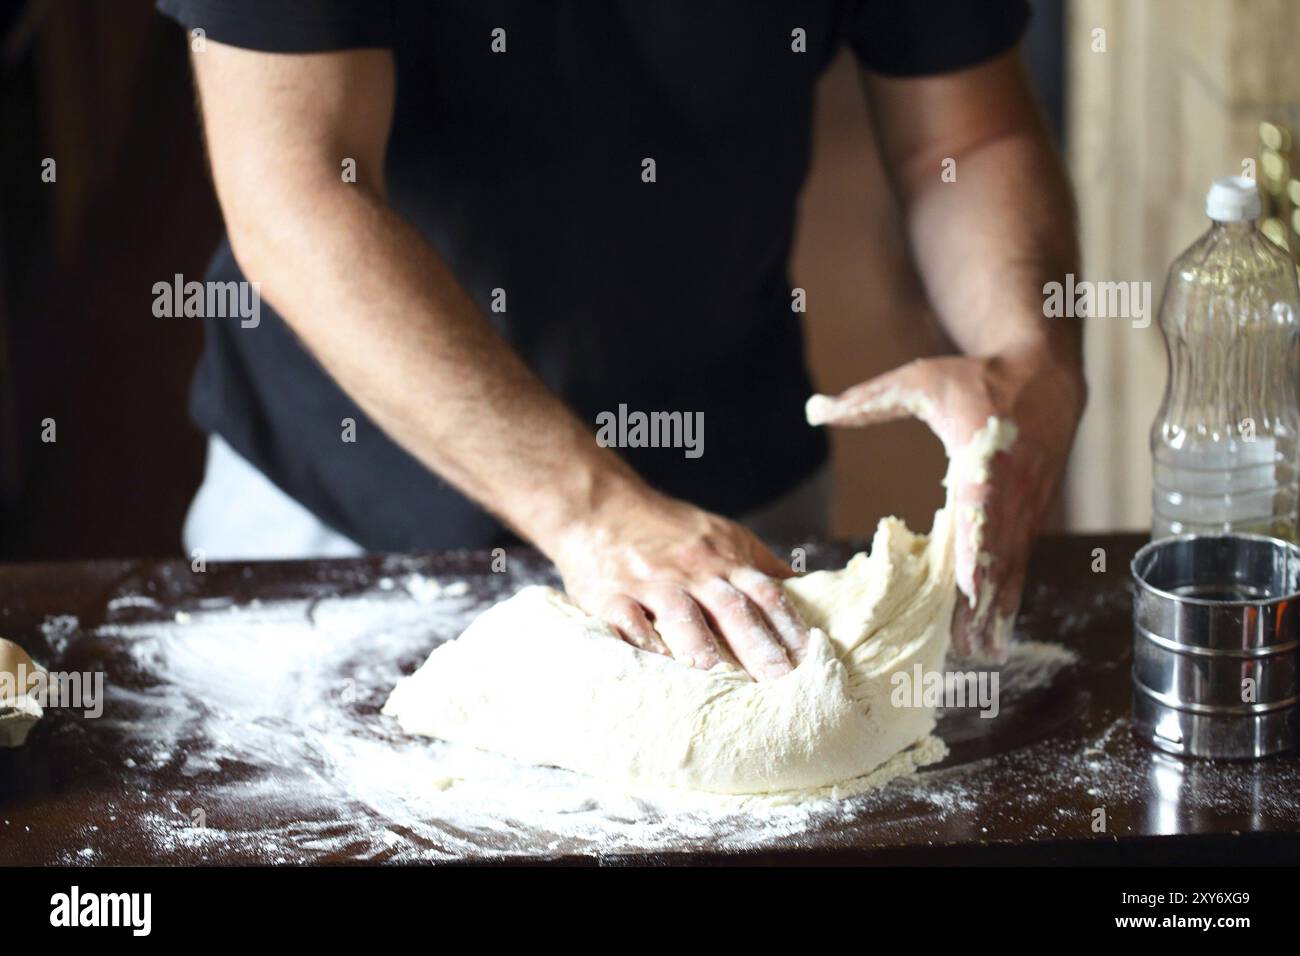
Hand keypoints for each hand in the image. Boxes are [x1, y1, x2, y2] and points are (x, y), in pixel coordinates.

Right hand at [544, 490, 810, 679]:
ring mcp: (653, 581)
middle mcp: (694, 569)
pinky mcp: (612, 594)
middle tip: (780, 684)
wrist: (602, 505)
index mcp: (725, 558)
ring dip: (702, 648)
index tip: (810, 663)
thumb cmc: (668, 528)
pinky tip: (658, 665)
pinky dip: (645, 642)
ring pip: (683, 615)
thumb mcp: (722, 535)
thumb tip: (806, 588)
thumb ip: (759, 565)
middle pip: (733, 611)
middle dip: (759, 649)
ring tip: (720, 680)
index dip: (790, 629)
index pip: (766, 595)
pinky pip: (629, 620)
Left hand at [808, 347, 1084, 657]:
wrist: (1046, 377)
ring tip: (981, 653)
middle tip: (966, 646)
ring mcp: (1027, 506)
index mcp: (983, 453)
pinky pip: (1020, 562)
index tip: (968, 586)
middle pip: (998, 551)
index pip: (980, 508)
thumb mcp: (920, 380)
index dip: (975, 549)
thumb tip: (813, 410)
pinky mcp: (1032, 517)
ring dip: (998, 609)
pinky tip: (996, 632)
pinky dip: (1009, 597)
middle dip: (983, 600)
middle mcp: (1010, 488)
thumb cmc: (977, 379)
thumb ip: (868, 400)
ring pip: (1013, 565)